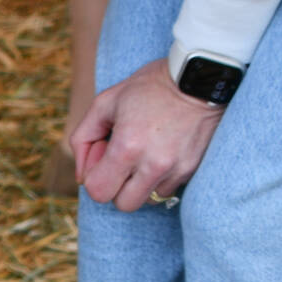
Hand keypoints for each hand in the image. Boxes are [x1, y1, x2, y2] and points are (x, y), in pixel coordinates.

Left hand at [68, 59, 223, 210]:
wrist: (200, 77)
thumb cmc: (149, 87)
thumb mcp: (104, 103)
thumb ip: (82, 139)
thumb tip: (81, 176)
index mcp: (127, 147)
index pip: (98, 192)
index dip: (94, 176)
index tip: (103, 153)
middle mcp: (154, 164)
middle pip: (123, 204)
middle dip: (116, 186)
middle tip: (121, 159)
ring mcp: (178, 169)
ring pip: (149, 199)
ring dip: (140, 183)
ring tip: (145, 153)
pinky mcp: (195, 168)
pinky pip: (170, 188)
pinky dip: (161, 177)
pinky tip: (162, 152)